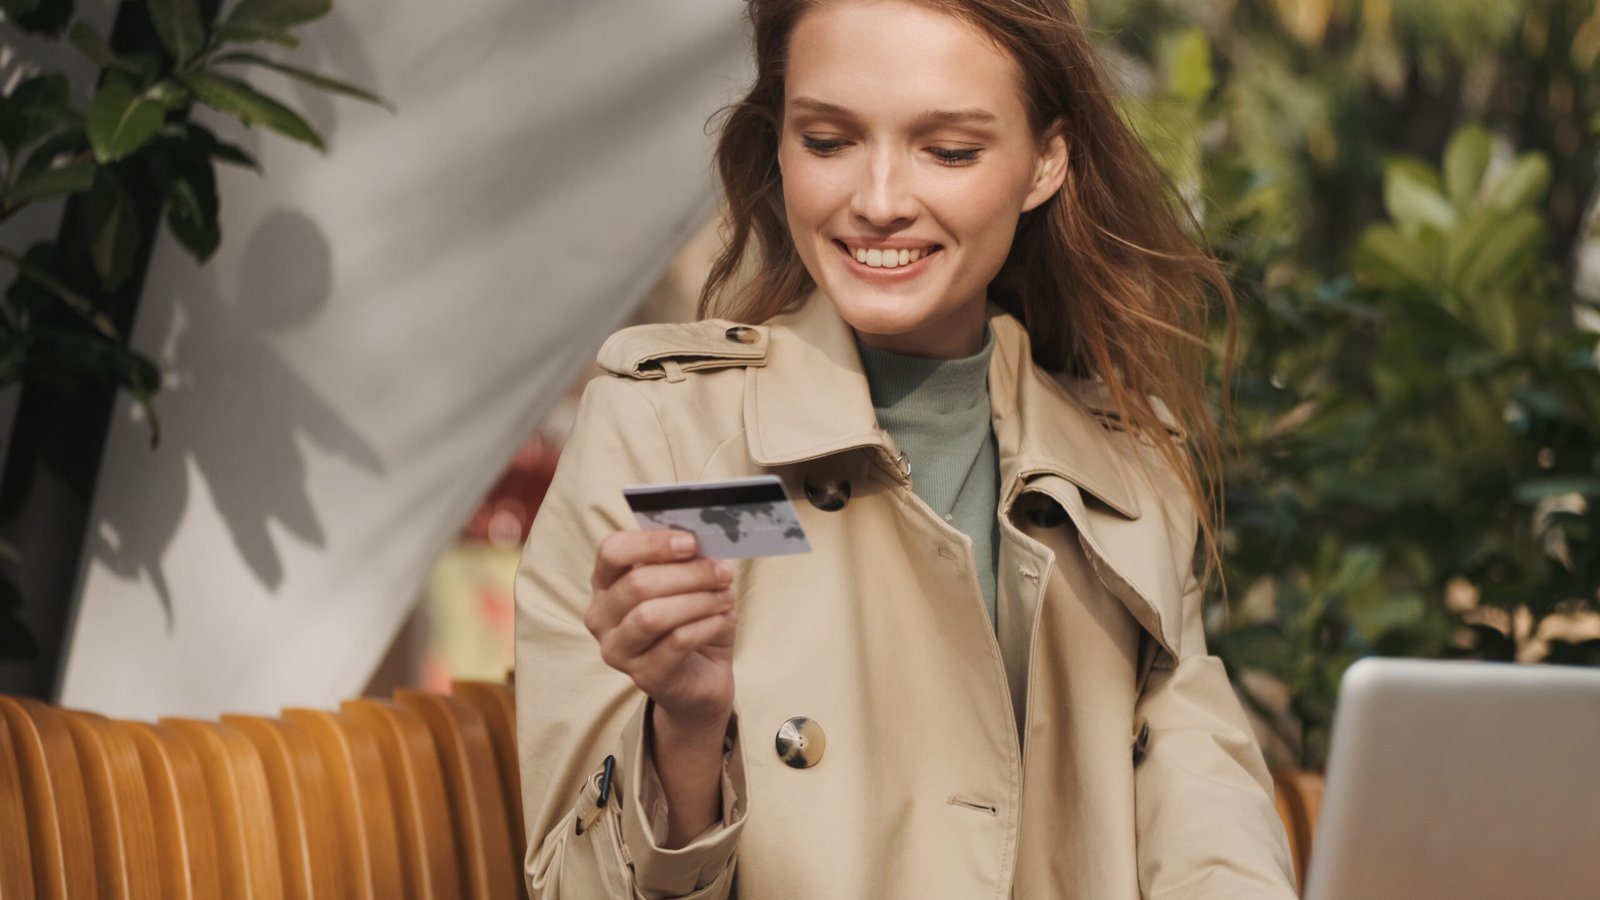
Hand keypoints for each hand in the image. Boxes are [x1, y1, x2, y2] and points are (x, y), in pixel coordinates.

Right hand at [586, 530, 736, 728]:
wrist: (702, 678)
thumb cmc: (690, 622)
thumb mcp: (689, 584)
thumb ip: (686, 561)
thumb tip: (701, 542)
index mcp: (606, 584)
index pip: (611, 551)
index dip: (651, 543)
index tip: (690, 543)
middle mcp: (601, 617)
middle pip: (638, 584)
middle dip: (689, 574)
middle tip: (723, 573)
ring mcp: (617, 650)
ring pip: (652, 615)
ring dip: (698, 600)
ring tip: (726, 597)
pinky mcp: (643, 676)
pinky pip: (676, 642)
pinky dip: (707, 625)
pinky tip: (724, 619)